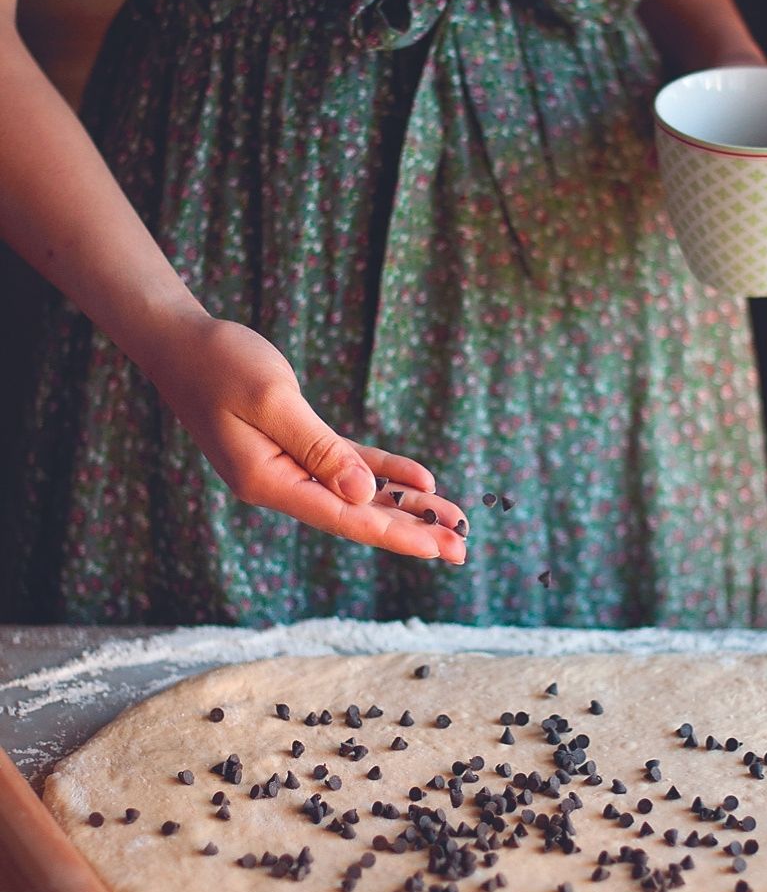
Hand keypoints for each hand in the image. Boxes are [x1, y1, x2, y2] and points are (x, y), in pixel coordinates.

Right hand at [147, 314, 467, 561]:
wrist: (179, 342)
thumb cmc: (220, 362)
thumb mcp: (273, 399)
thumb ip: (320, 448)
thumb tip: (361, 494)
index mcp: (268, 481)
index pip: (342, 516)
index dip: (393, 533)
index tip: (436, 547)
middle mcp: (278, 484)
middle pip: (356, 515)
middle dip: (410, 531)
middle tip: (461, 549)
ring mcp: (286, 468)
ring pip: (357, 494)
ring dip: (404, 506)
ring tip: (453, 521)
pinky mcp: (295, 445)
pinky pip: (348, 466)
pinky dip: (382, 472)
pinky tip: (422, 481)